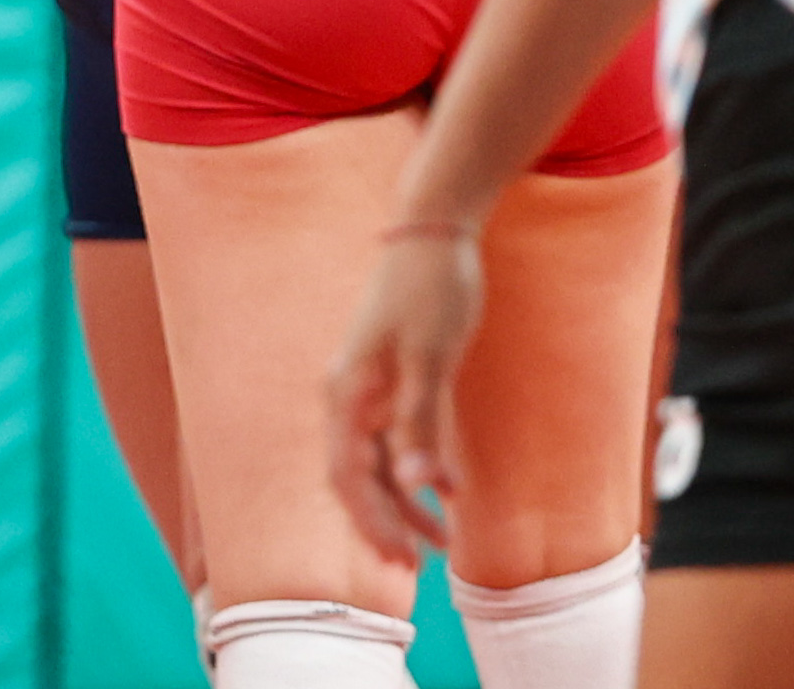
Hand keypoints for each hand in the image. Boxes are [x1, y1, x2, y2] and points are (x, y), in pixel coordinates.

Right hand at [323, 223, 486, 566]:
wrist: (435, 230)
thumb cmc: (432, 289)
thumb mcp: (431, 357)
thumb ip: (421, 422)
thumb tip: (419, 484)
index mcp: (347, 391)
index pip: (349, 474)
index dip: (371, 520)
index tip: (400, 560)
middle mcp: (349, 394)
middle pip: (358, 476)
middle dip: (384, 522)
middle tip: (419, 564)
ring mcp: (369, 387)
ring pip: (378, 461)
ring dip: (404, 502)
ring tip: (441, 542)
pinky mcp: (392, 379)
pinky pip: (396, 439)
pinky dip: (416, 469)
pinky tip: (446, 492)